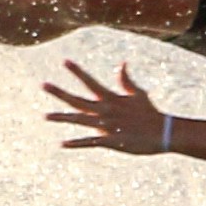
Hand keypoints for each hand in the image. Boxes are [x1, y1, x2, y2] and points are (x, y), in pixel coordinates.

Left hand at [45, 58, 167, 155]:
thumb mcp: (138, 94)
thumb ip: (126, 80)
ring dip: (62, 118)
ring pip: (79, 120)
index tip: (65, 61)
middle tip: (43, 85)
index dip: (77, 71)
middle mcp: (105, 110)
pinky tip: (62, 144)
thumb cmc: (149, 113)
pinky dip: (76, 143)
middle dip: (60, 93)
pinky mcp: (110, 141)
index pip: (90, 82)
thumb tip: (122, 63)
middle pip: (78, 100)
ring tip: (45, 116)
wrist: (161, 132)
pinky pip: (89, 142)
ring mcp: (106, 126)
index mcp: (110, 98)